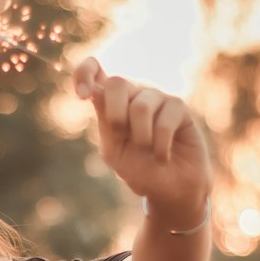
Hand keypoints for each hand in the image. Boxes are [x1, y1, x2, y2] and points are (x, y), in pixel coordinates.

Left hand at [73, 56, 211, 230]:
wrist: (169, 190)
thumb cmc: (140, 170)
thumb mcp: (114, 149)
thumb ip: (105, 121)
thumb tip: (96, 90)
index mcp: (111, 103)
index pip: (94, 70)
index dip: (84, 73)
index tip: (81, 95)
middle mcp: (133, 94)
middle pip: (117, 82)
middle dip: (116, 116)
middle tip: (123, 137)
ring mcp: (156, 98)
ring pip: (141, 106)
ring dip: (141, 138)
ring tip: (148, 150)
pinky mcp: (178, 107)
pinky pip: (165, 121)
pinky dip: (160, 146)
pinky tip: (163, 156)